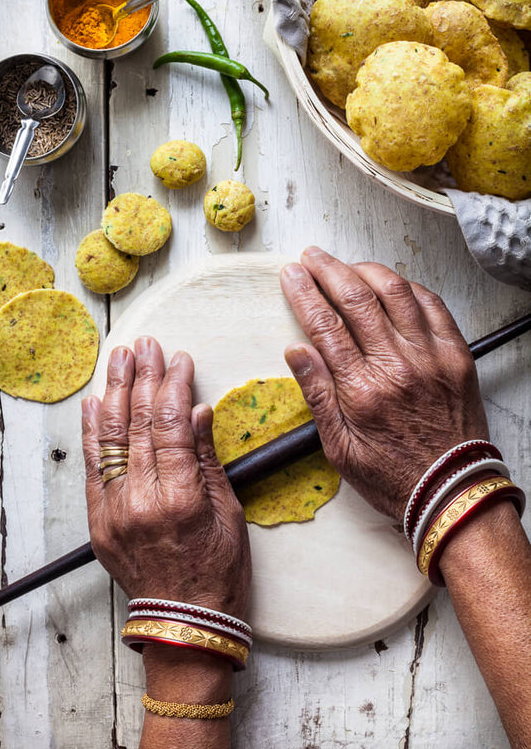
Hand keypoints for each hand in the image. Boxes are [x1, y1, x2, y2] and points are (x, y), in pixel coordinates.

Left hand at [81, 337, 250, 618]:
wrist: (183, 621)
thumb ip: (207, 458)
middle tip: (146, 346)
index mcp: (180, 499)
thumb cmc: (217, 571)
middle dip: (142, 378)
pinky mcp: (99, 522)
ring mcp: (114, 512)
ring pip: (110, 440)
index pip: (170, 425)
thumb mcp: (229, 513)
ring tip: (119, 359)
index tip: (179, 360)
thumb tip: (197, 411)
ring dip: (114, 393)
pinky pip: (92, 469)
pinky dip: (92, 433)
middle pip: (138, 424)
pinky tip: (94, 403)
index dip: (173, 386)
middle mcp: (141, 501)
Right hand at [280, 248, 488, 522]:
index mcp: (362, 389)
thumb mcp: (339, 448)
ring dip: (367, 269)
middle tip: (312, 257)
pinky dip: (409, 287)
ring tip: (347, 264)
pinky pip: (433, 305)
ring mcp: (431, 356)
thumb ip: (317, 394)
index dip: (304, 293)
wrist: (451, 491)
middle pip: (357, 297)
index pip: (325, 324)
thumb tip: (296, 351)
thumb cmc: (393, 475)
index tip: (291, 275)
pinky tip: (393, 284)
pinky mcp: (456, 355)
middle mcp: (397, 365)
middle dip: (328, 270)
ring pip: (396, 292)